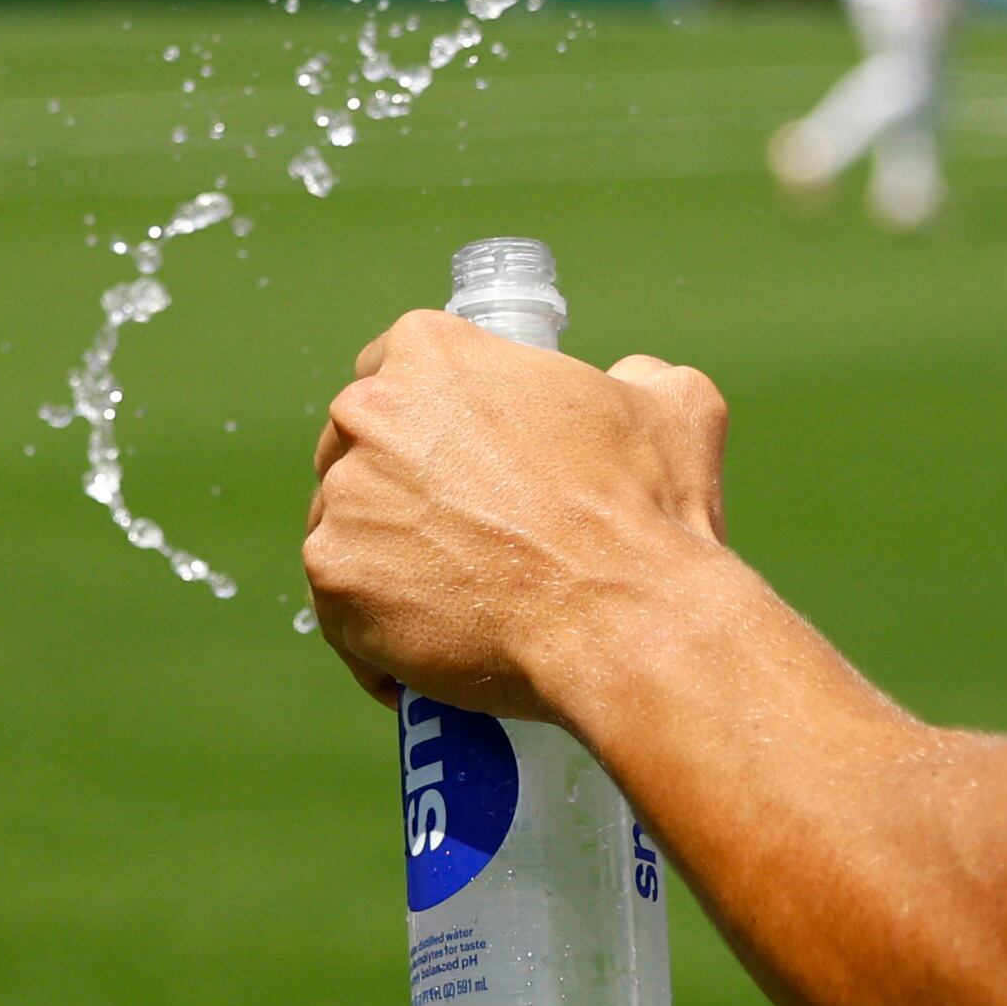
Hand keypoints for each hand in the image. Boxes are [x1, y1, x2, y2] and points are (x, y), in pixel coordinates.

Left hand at [303, 308, 731, 721]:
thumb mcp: (672, 405)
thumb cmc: (646, 510)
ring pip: (346, 529)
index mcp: (431, 351)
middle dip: (395, 487)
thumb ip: (636, 374)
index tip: (455, 459)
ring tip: (453, 601)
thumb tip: (628, 379)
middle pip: (355, 447)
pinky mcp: (335, 583)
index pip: (392, 368)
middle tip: (461, 535)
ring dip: (384, 561)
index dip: (425, 418)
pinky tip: (430, 653)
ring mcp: (344, 502)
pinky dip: (377, 637)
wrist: (628, 620)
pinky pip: (341, 612)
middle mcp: (369, 414)